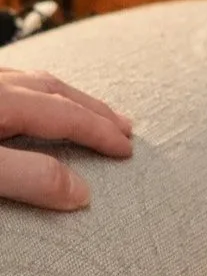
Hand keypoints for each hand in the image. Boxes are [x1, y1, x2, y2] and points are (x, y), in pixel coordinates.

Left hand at [0, 67, 132, 210]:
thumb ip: (30, 177)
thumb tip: (81, 193)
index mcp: (5, 100)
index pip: (66, 115)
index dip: (99, 133)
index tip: (126, 150)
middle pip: (55, 90)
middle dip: (93, 110)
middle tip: (123, 126)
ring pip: (31, 82)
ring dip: (65, 97)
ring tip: (84, 109)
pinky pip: (10, 82)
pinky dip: (34, 93)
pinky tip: (28, 102)